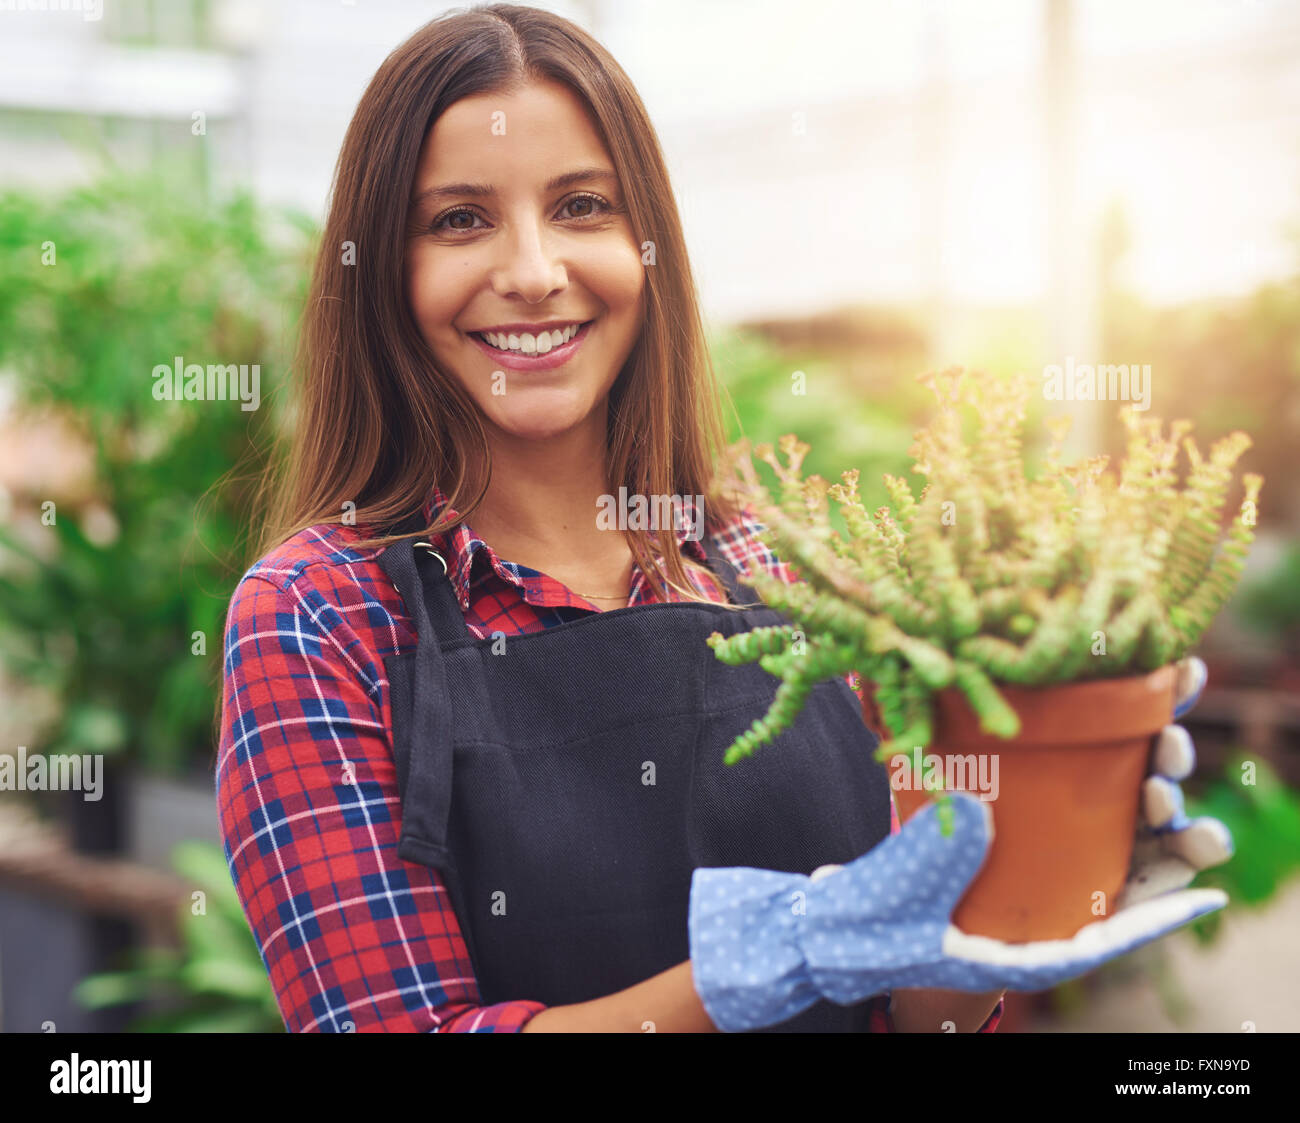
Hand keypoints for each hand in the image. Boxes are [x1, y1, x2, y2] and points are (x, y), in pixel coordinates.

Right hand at [689, 660, 1231, 1031]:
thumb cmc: (852, 927)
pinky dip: (1047, 808)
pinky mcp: (969, 867)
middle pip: (1091, 894)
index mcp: (1005, 953)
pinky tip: (1059, 774)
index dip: (1151, 921)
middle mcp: (1012, 923)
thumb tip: (980, 811)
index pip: (1094, 941)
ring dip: (1102, 820)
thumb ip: (934, 857)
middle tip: (1167, 801)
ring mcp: (993, 896)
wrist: (815, 925)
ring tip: (1132, 777)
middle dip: (1135, 850)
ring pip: (1066, 863)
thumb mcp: (893, 897)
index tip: (1204, 901)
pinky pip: (1023, 842)